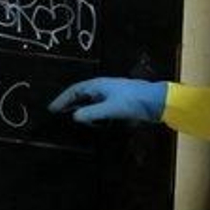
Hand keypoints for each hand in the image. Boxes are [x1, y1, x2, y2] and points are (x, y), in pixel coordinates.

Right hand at [47, 78, 165, 124]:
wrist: (157, 101)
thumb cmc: (134, 100)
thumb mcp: (111, 108)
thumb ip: (92, 112)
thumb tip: (75, 117)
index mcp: (99, 85)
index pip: (74, 91)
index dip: (62, 99)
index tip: (51, 109)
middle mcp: (103, 89)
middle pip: (81, 96)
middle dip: (69, 105)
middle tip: (57, 116)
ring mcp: (111, 96)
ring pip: (90, 103)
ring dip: (80, 111)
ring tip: (71, 121)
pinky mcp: (118, 105)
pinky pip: (99, 109)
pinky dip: (92, 115)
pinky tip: (91, 124)